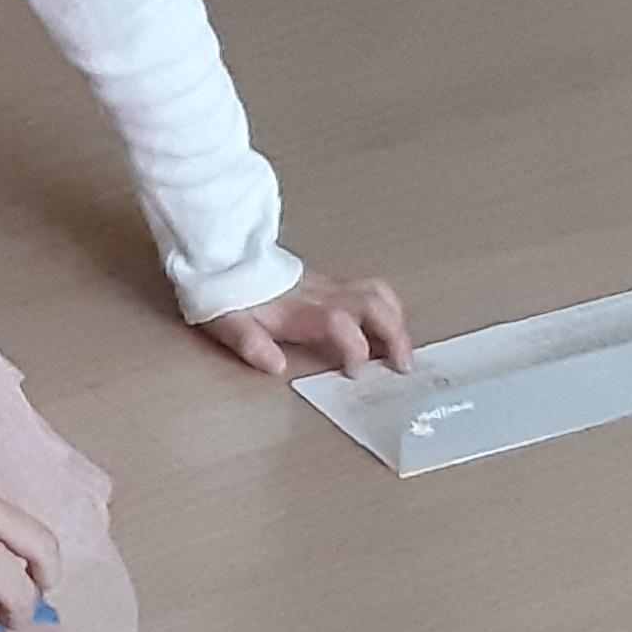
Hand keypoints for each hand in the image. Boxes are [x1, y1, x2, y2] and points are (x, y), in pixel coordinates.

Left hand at [203, 277, 413, 381]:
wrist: (227, 259)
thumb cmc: (232, 297)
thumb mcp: (230, 323)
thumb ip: (250, 344)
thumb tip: (275, 365)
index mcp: (303, 308)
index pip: (342, 324)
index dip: (355, 348)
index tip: (355, 372)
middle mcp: (324, 295)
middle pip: (374, 305)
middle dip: (395, 335)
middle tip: (403, 366)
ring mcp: (332, 287)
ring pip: (378, 293)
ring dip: (397, 321)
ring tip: (404, 351)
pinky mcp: (333, 284)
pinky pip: (372, 289)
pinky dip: (390, 308)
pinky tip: (390, 328)